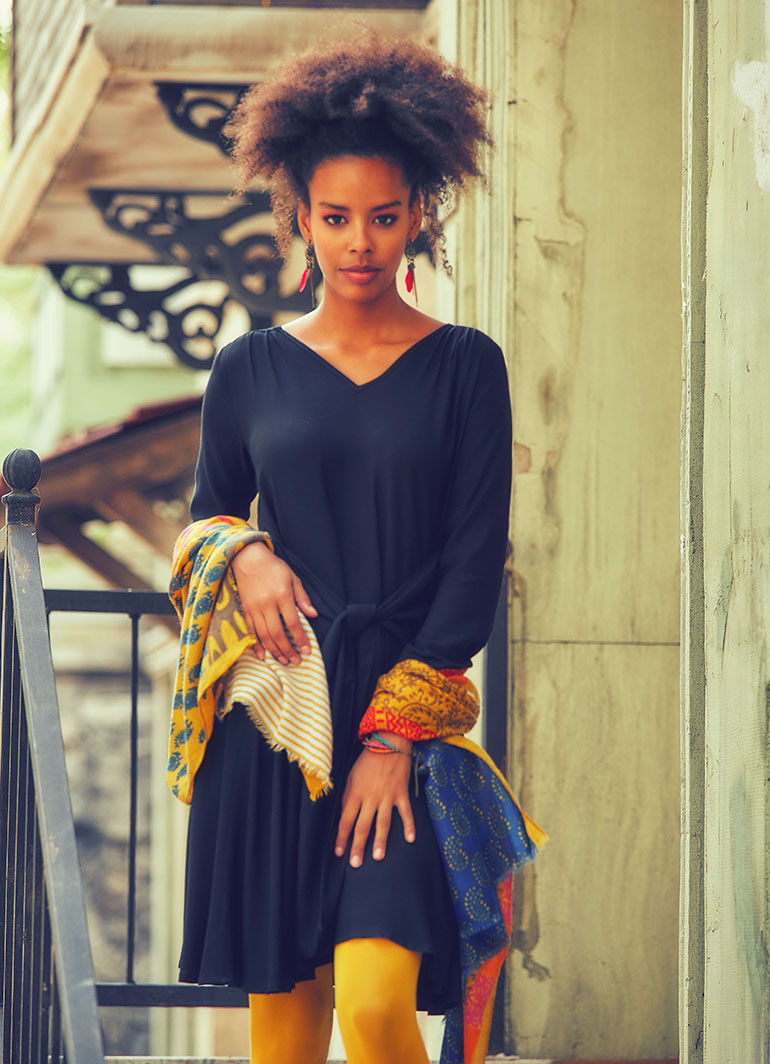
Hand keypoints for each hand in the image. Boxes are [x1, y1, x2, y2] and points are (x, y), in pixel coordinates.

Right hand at [230, 540, 316, 664]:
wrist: (248, 558)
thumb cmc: (273, 567)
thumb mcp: (293, 578)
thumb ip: (302, 598)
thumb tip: (314, 615)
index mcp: (282, 595)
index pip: (293, 623)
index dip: (300, 639)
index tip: (307, 650)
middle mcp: (267, 604)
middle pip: (277, 633)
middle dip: (288, 650)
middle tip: (295, 661)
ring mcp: (254, 608)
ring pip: (264, 635)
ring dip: (274, 651)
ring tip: (283, 661)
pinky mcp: (245, 610)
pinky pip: (251, 631)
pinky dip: (257, 645)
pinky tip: (263, 655)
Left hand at [335, 739, 414, 866]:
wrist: (389, 742)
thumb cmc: (367, 759)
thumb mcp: (351, 776)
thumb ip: (348, 796)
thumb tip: (344, 813)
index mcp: (355, 793)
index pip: (345, 820)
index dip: (342, 837)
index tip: (339, 852)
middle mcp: (370, 797)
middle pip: (363, 826)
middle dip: (358, 846)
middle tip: (356, 863)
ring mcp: (387, 796)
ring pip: (383, 823)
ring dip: (380, 841)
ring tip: (378, 856)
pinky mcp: (401, 793)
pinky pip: (406, 812)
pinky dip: (409, 825)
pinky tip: (410, 839)